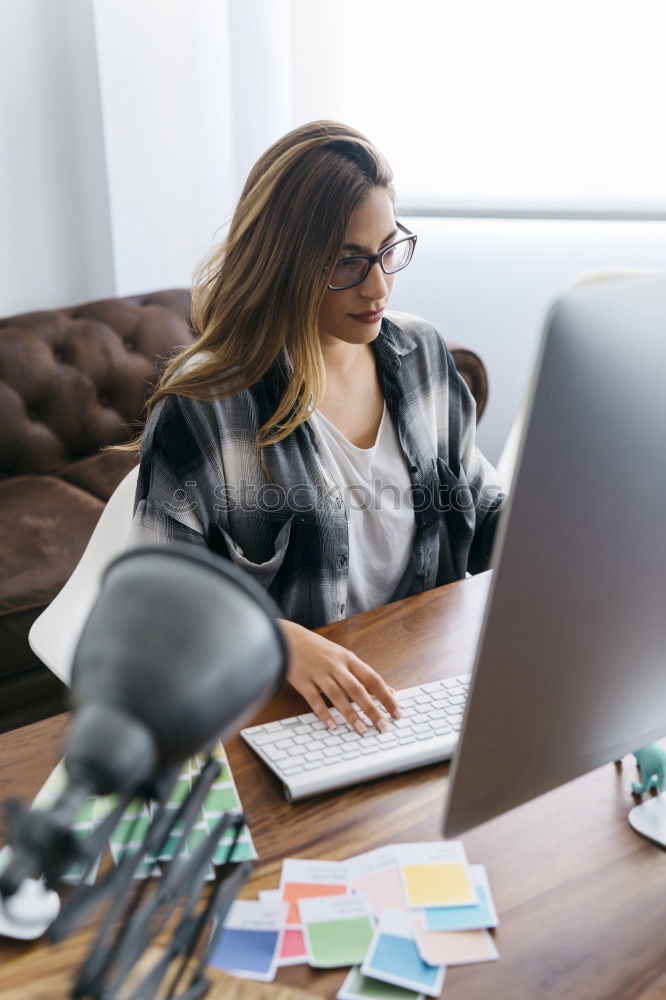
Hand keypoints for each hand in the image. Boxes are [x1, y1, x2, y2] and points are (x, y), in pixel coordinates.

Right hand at [278, 620, 400, 732]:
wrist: (288, 638)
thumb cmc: (319, 649)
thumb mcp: (344, 657)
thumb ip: (364, 674)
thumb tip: (389, 691)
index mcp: (349, 659)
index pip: (372, 679)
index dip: (386, 696)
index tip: (396, 712)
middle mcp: (336, 665)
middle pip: (357, 689)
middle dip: (372, 709)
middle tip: (383, 726)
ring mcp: (319, 673)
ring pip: (337, 696)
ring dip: (350, 714)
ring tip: (361, 729)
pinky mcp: (303, 681)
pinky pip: (315, 700)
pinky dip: (324, 714)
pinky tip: (332, 726)